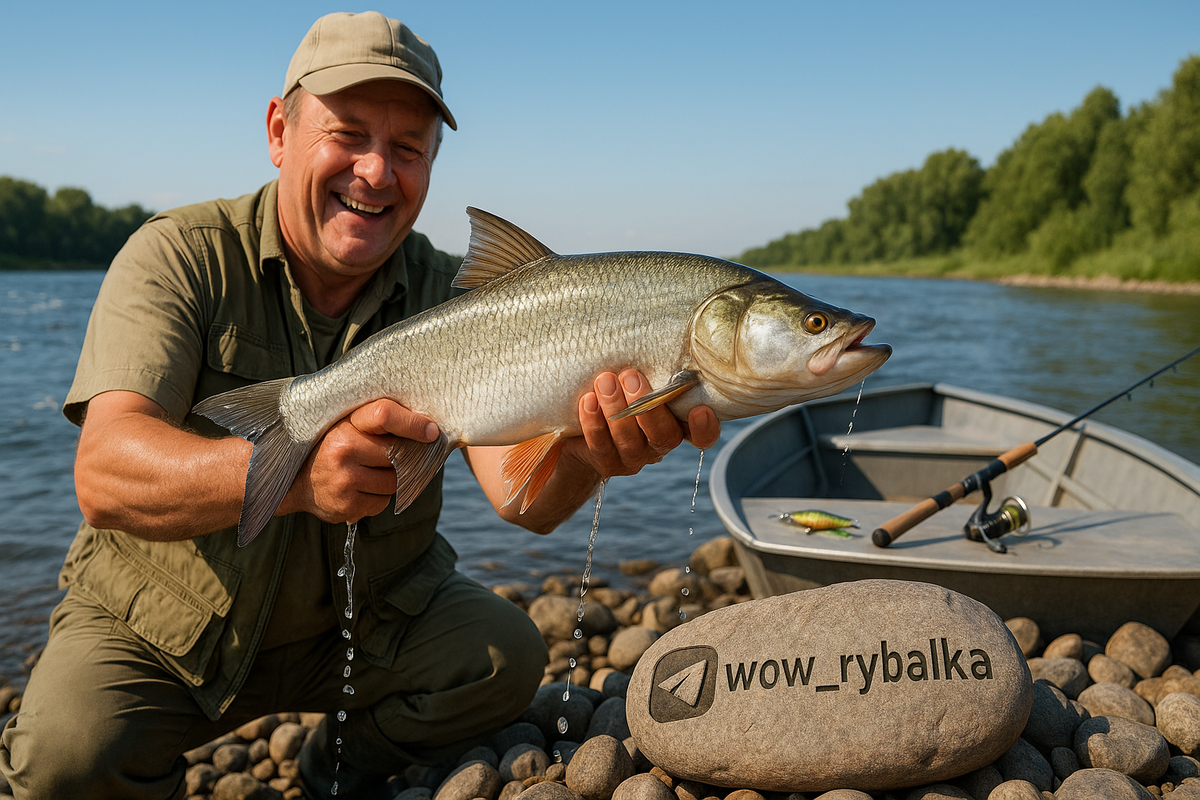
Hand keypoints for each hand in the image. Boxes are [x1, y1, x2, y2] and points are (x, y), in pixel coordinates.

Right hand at [281, 398, 438, 523]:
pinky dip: (378, 496)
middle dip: (402, 456)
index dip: (413, 423)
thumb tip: (427, 426)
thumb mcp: (346, 424)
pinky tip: (361, 488)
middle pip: (398, 454)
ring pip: (394, 481)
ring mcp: (344, 480)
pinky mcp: (348, 505)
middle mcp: (342, 450)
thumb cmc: (330, 446)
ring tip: (368, 471)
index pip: (384, 415)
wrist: (295, 482)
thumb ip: (377, 421)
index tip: (432, 431)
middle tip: (391, 455)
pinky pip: (383, 502)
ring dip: (390, 479)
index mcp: (344, 423)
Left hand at [566, 369, 720, 479]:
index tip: (700, 410)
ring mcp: (634, 458)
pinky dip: (594, 422)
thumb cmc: (618, 393)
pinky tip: (588, 400)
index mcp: (676, 424)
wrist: (581, 430)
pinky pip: (601, 446)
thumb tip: (654, 331)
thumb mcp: (638, 382)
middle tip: (630, 376)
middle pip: (663, 435)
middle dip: (648, 406)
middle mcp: (659, 444)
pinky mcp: (607, 464)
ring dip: (617, 409)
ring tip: (605, 381)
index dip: (705, 428)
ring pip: (629, 440)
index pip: (702, 436)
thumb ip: (651, 371)